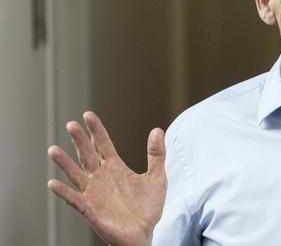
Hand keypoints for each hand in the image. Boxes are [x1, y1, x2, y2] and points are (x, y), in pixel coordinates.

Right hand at [47, 112, 166, 245]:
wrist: (144, 234)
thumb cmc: (148, 208)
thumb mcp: (157, 177)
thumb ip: (157, 155)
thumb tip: (158, 130)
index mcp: (115, 167)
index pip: (103, 144)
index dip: (96, 130)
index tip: (88, 115)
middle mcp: (101, 177)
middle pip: (87, 154)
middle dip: (80, 140)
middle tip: (71, 125)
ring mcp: (94, 192)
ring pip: (76, 174)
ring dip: (65, 163)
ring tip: (53, 150)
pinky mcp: (90, 209)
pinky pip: (74, 199)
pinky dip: (64, 192)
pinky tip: (54, 183)